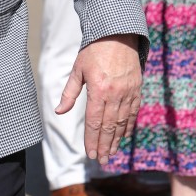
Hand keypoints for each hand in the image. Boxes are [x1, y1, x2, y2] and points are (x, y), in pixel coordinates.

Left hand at [55, 34, 140, 165]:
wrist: (118, 34)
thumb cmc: (93, 51)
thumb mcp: (78, 70)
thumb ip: (69, 93)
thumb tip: (58, 112)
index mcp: (98, 90)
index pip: (94, 122)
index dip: (92, 140)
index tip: (89, 154)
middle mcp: (115, 94)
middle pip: (109, 126)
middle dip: (104, 146)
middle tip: (100, 161)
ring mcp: (128, 93)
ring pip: (122, 123)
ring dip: (116, 140)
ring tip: (110, 154)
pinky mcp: (136, 90)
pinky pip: (133, 113)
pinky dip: (128, 126)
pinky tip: (123, 136)